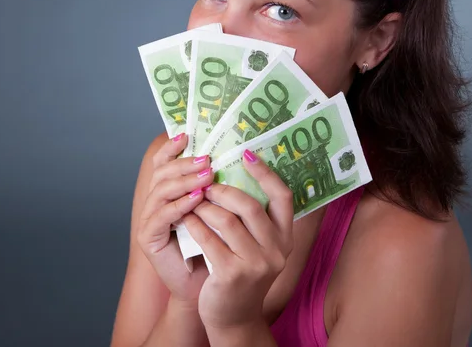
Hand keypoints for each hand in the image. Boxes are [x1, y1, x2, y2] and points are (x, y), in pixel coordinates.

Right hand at [136, 133, 213, 306]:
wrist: (208, 286)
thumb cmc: (216, 245)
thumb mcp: (218, 209)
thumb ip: (216, 185)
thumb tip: (232, 154)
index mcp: (168, 192)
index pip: (163, 162)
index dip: (171, 147)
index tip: (187, 135)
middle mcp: (154, 202)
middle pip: (162, 172)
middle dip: (185, 164)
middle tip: (208, 160)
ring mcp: (148, 219)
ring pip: (161, 190)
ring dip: (185, 181)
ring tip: (207, 177)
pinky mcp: (148, 238)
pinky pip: (162, 216)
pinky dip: (180, 205)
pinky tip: (197, 200)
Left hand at [182, 149, 293, 329]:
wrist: (233, 317)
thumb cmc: (242, 271)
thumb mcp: (257, 245)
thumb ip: (254, 217)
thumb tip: (236, 173)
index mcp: (285, 236)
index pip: (283, 196)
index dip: (266, 173)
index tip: (247, 153)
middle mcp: (276, 249)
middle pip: (251, 205)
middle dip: (224, 190)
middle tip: (207, 182)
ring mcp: (256, 264)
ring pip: (226, 220)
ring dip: (205, 205)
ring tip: (193, 199)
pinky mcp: (232, 274)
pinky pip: (209, 238)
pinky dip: (194, 224)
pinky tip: (186, 217)